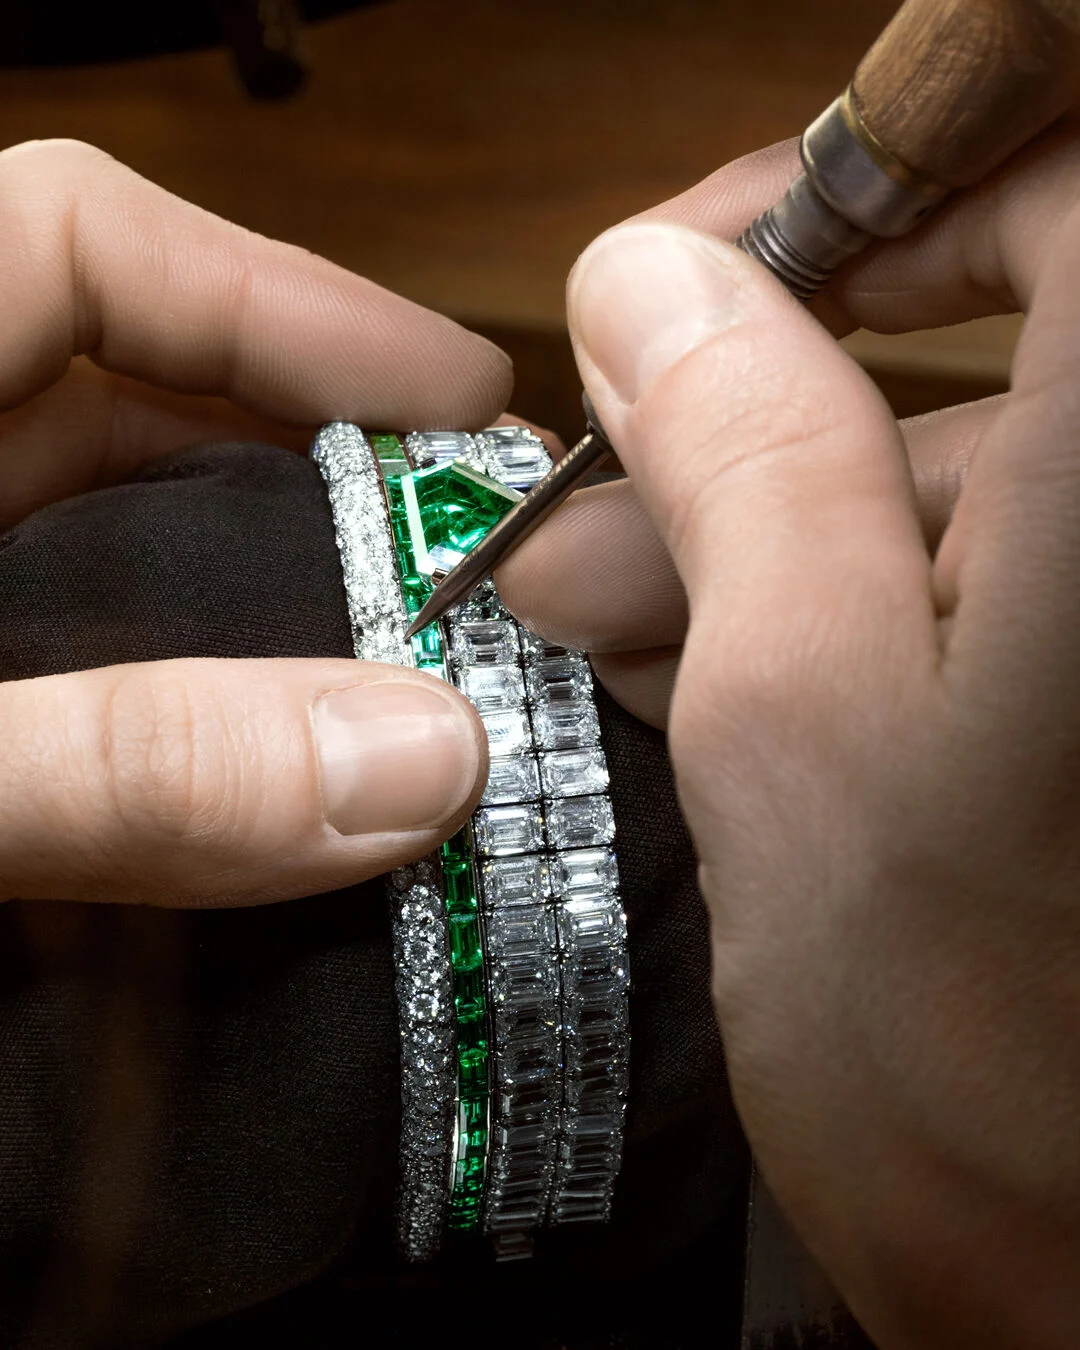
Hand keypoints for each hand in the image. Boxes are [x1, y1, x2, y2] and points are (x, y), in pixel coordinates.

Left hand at [0, 139, 509, 905]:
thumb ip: (121, 765)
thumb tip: (408, 764)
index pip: (82, 240)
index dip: (286, 296)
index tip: (454, 391)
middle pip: (140, 404)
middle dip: (313, 465)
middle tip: (469, 548)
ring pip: (126, 549)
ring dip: (270, 597)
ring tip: (412, 656)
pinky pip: (91, 669)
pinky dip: (192, 704)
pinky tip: (279, 765)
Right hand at [497, 126, 1079, 1345]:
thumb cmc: (979, 1061)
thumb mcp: (806, 722)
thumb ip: (746, 464)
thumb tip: (655, 278)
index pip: (1049, 171)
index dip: (860, 194)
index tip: (703, 278)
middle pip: (997, 344)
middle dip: (770, 410)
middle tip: (602, 489)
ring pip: (974, 491)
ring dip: (777, 531)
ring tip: (610, 602)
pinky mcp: (1079, 710)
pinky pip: (984, 600)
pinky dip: (845, 614)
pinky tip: (710, 667)